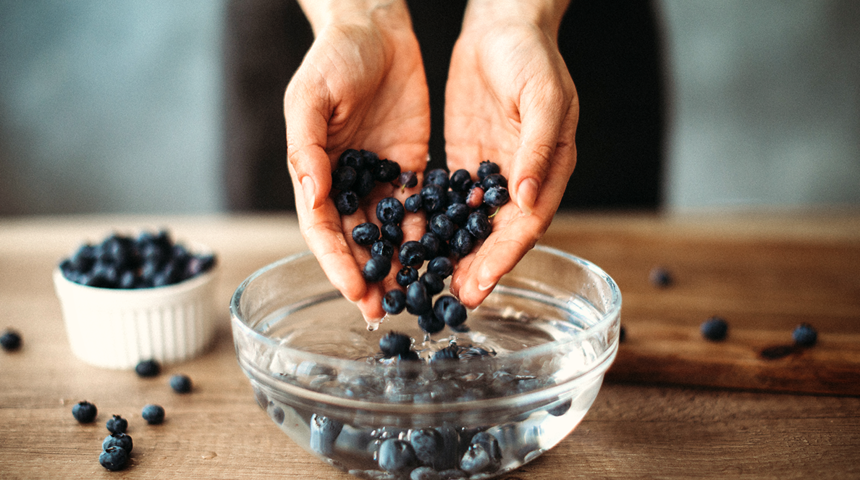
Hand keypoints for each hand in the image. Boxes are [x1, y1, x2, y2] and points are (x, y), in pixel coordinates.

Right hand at [284, 0, 429, 322]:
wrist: (376, 27)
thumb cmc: (334, 57)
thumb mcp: (310, 98)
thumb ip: (306, 148)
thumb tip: (312, 198)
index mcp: (315, 172)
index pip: (322, 229)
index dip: (336, 263)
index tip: (355, 292)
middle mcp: (346, 183)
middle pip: (355, 241)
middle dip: (367, 276)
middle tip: (384, 311)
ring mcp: (379, 178)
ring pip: (388, 232)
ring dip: (397, 265)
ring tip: (412, 295)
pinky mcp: (410, 167)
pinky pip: (418, 207)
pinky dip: (426, 233)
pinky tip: (438, 257)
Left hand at [444, 0, 578, 307]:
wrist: (501, 26)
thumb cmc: (532, 56)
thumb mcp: (543, 97)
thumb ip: (538, 149)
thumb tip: (527, 198)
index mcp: (550, 169)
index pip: (527, 224)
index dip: (504, 257)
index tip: (482, 284)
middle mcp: (522, 180)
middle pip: (499, 235)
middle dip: (478, 267)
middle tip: (452, 298)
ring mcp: (492, 173)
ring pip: (474, 225)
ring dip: (456, 255)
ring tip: (432, 282)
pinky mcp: (466, 162)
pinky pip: (451, 201)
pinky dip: (438, 225)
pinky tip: (418, 245)